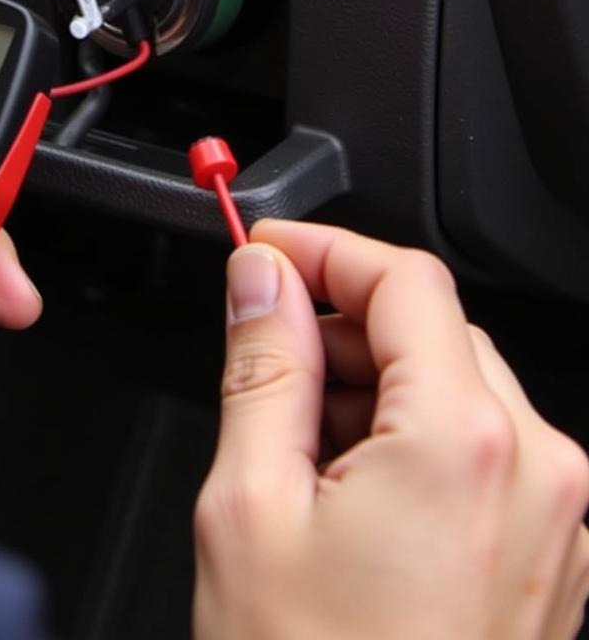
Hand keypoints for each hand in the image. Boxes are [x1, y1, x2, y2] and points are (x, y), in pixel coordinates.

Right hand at [194, 220, 588, 639]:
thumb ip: (263, 366)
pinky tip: (340, 478)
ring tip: (291, 433)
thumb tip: (262, 281)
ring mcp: (554, 520)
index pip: (404, 280)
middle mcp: (535, 473)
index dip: (325, 249)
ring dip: (368, 378)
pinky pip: (475, 447)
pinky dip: (402, 431)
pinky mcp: (546, 555)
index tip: (267, 251)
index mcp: (462, 444)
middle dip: (340, 318)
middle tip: (261, 339)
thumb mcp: (249, 502)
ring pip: (453, 384)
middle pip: (433, 328)